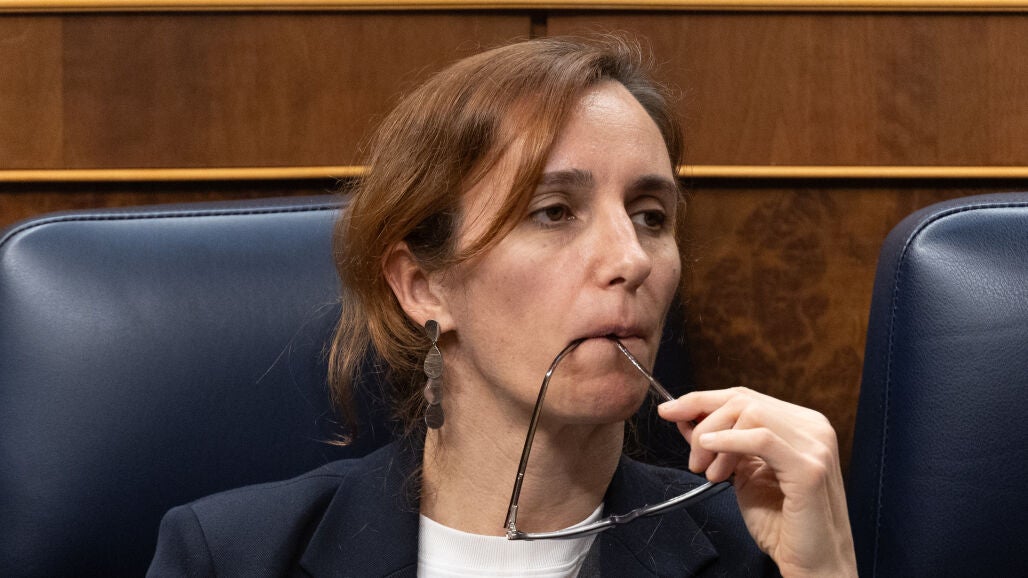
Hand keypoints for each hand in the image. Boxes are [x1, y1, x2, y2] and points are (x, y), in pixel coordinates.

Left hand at [658, 387, 856, 577]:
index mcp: (800, 425)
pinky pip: (761, 439)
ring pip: (750, 414)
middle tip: (691, 456)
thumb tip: (686, 418)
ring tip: (708, 472)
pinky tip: (711, 450)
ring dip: (715, 439)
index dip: (702, 400)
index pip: (745, 397)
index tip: (669, 409)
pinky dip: (729, 440)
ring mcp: (816, 445)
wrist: (812, 564)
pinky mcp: (810, 468)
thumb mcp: (743, 473)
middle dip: (703, 420)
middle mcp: (813, 428)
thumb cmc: (782, 525)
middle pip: (744, 401)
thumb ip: (721, 443)